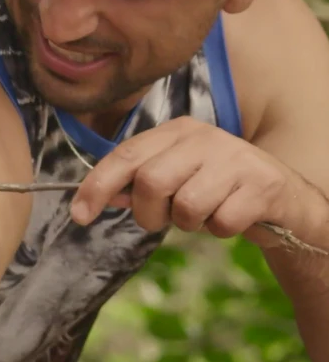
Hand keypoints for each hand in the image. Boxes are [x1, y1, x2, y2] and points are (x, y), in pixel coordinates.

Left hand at [71, 116, 296, 246]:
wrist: (281, 196)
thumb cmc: (215, 187)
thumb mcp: (174, 177)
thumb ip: (136, 184)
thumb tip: (93, 198)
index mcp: (176, 131)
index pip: (125, 155)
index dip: (98, 185)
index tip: (79, 214)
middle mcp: (204, 137)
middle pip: (151, 181)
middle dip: (149, 213)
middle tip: (164, 219)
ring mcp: (235, 157)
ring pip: (186, 206)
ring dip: (188, 224)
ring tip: (205, 213)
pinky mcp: (261, 184)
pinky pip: (221, 223)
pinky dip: (220, 230)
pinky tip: (232, 216)